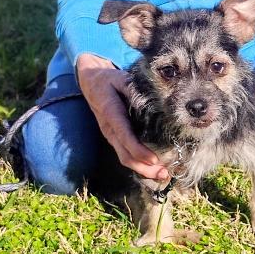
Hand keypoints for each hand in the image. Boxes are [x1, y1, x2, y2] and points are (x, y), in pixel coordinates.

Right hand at [75, 53, 167, 181]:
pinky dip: (139, 164)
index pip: (125, 136)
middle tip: (164, 174)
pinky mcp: (114, 137)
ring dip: (143, 170)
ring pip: (125, 158)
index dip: (139, 150)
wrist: (90, 82)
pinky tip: (153, 167)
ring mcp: (111, 135)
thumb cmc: (108, 80)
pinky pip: (125, 154)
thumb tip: (149, 98)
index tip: (154, 159)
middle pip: (125, 155)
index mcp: (111, 114)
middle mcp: (110, 129)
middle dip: (145, 168)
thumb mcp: (120, 78)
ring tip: (163, 175)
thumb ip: (132, 88)